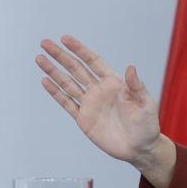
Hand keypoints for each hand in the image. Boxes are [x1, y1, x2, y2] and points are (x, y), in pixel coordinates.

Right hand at [35, 36, 174, 185]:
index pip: (93, 61)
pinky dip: (56, 92)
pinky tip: (45, 81)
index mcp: (114, 83)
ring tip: (39, 58)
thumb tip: (131, 67)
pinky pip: (67, 103)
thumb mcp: (146, 103)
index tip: (65, 38)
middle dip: (60, 55)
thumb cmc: (147, 125)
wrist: (140, 148)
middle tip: (45, 43)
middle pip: (76, 68)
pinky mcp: (84, 118)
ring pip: (67, 83)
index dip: (79, 49)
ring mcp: (90, 104)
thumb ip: (137, 86)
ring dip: (53, 71)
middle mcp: (99, 90)